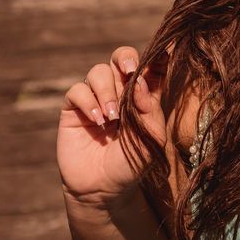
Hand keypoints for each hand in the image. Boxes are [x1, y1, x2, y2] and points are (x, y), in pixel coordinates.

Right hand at [57, 46, 169, 208]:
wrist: (103, 189)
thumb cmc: (132, 163)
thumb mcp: (151, 138)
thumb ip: (149, 109)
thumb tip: (139, 82)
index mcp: (143, 95)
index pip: (151, 67)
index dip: (157, 56)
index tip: (166, 50)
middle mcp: (120, 91)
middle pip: (121, 58)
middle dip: (126, 58)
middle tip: (130, 70)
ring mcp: (96, 98)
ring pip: (98, 71)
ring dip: (106, 90)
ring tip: (112, 117)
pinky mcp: (73, 110)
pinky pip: (77, 90)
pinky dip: (87, 101)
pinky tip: (97, 120)